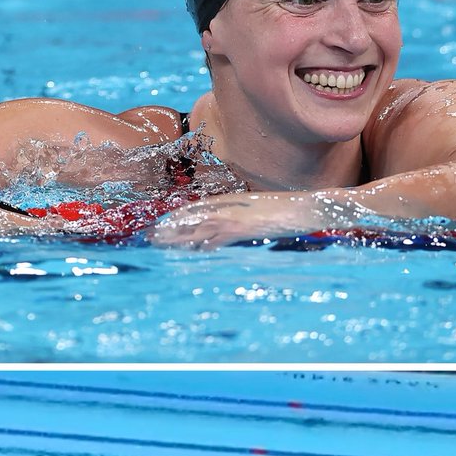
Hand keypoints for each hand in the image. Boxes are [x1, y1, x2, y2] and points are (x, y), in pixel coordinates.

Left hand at [149, 190, 343, 248]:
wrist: (307, 207)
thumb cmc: (286, 211)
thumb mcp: (258, 210)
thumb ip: (241, 216)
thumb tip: (227, 229)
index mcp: (230, 201)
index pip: (194, 209)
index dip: (175, 219)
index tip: (159, 227)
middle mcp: (227, 207)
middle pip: (189, 218)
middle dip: (168, 229)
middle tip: (149, 239)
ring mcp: (233, 217)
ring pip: (196, 228)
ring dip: (176, 239)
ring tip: (158, 246)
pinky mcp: (241, 229)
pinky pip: (214, 240)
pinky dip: (200, 247)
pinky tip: (189, 254)